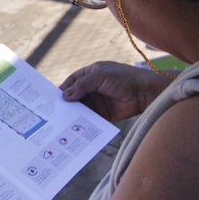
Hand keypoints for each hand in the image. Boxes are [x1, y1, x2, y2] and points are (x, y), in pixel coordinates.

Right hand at [60, 61, 177, 120]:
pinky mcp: (103, 114)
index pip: (73, 81)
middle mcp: (93, 88)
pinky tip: (75, 125)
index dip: (64, 88)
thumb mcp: (100, 76)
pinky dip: (82, 121)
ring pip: (81, 107)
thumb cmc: (123, 78)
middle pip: (75, 95)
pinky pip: (89, 118)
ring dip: (73, 112)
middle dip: (66, 102)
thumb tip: (65, 95)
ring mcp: (97, 101)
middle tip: (55, 110)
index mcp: (91, 74)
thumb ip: (82, 85)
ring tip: (63, 119)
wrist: (144, 92)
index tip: (54, 97)